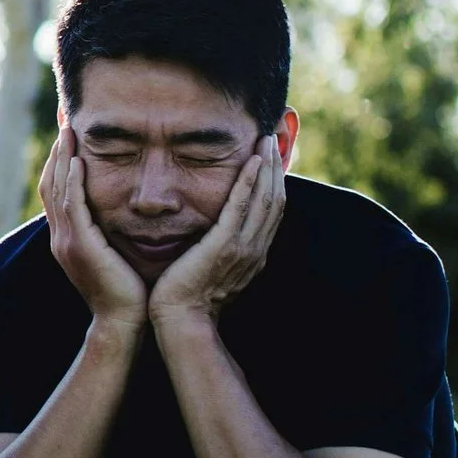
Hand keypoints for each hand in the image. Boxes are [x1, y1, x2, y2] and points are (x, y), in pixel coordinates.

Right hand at [41, 128, 146, 330]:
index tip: (68, 132)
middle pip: (51, 182)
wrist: (124, 323)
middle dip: (57, 150)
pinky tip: (79, 160)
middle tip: (62, 118)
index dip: (60, 160)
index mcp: (68, 238)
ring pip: (57, 189)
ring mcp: (66, 241)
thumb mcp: (115, 254)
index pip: (58, 190)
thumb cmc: (129, 291)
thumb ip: (112, 231)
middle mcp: (61, 236)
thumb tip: (128, 209)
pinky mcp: (80, 245)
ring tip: (68, 130)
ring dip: (62, 158)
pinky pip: (73, 206)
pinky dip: (72, 181)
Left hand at [149, 135, 284, 324]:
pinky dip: (249, 182)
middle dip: (275, 166)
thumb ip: (219, 248)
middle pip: (275, 199)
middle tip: (273, 136)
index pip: (271, 210)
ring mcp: (243, 247)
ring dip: (266, 166)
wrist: (181, 320)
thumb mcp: (211, 268)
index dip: (273, 181)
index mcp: (253, 253)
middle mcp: (255, 248)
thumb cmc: (186, 297)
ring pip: (264, 198)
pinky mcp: (225, 245)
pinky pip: (240, 207)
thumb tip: (214, 235)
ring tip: (266, 139)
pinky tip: (252, 161)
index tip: (271, 156)